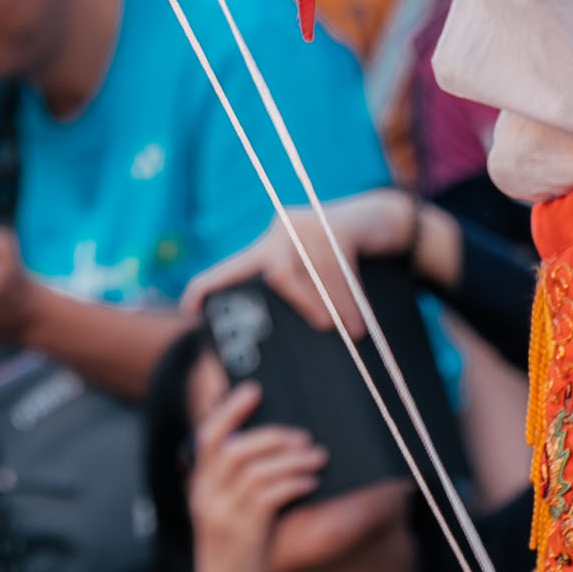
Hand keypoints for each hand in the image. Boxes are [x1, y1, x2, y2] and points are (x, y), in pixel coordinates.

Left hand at [182, 187, 420, 328]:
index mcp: (268, 249)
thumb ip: (298, 299)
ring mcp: (307, 224)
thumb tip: (292, 349)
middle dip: (300, 305)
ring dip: (333, 306)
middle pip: (277, 275)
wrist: (383, 224)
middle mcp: (280, 231)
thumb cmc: (345, 262)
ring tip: (351, 333)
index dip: (206, 286)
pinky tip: (361, 318)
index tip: (189, 310)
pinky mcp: (335, 222)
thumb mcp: (316, 279)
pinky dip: (351, 296)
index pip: (230, 268)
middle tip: (324, 329)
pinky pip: (339, 264)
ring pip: (312, 273)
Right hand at [183, 379, 324, 571]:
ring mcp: (222, 512)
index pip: (207, 436)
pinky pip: (271, 495)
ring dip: (291, 459)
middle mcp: (205, 495)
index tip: (254, 390)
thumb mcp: (226, 512)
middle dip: (272, 435)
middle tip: (302, 436)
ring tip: (316, 458)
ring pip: (256, 469)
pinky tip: (310, 483)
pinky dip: (294, 483)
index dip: (230, 409)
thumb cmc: (233, 551)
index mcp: (199, 485)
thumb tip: (273, 450)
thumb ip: (236, 483)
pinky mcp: (244, 529)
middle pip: (234, 448)